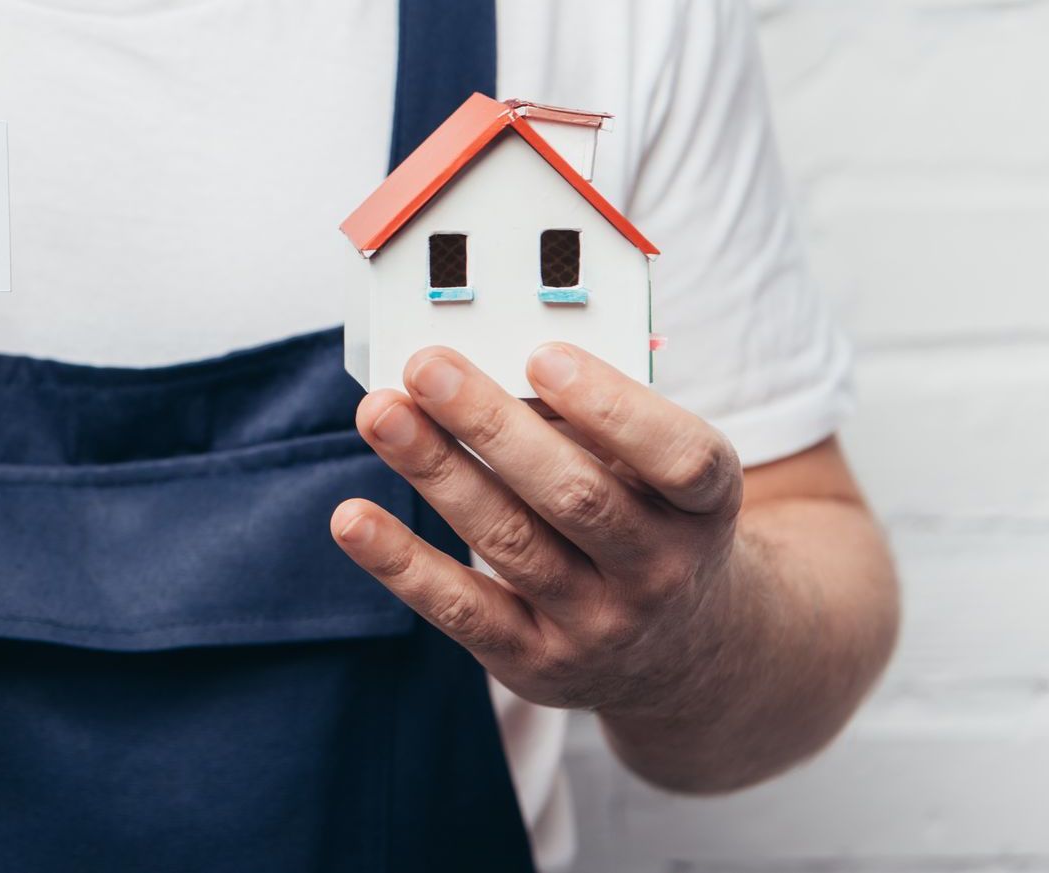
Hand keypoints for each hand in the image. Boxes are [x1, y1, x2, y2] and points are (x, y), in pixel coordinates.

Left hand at [332, 344, 746, 715]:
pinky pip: (462, 609)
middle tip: (426, 367)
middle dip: (491, 425)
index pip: (679, 458)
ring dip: (436, 472)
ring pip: (509, 542)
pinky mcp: (536, 663)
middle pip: (574, 496)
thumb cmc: (648, 523)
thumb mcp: (656, 477)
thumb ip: (591, 426)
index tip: (540, 354)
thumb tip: (483, 367)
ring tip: (380, 414)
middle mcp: (662, 571)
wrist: (682, 652)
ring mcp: (601, 625)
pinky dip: (401, 562)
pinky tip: (352, 518)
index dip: (613, 407)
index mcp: (706, 506)